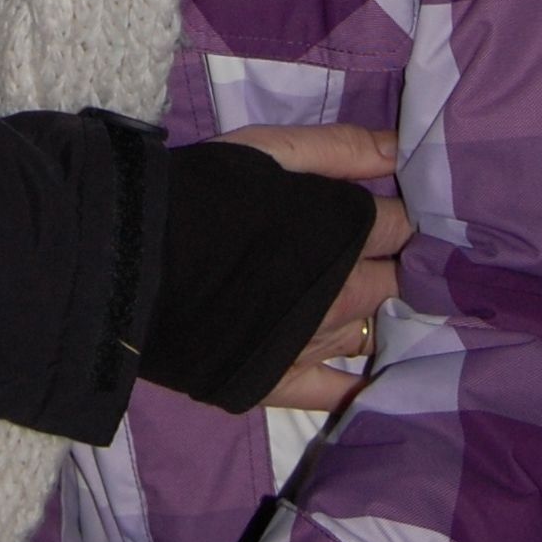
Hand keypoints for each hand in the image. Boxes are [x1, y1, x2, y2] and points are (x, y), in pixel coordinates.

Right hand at [221, 123, 409, 413]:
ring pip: (372, 332)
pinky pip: (337, 393)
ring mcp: (318, 343)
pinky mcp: (285, 381)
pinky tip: (368, 382)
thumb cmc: (207, 192)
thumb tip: (404, 148)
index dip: (403, 216)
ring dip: (374, 317)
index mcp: (347, 231)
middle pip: (397, 282)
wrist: (137, 259)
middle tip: (381, 258)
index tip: (400, 214)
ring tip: (364, 305)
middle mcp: (345, 292)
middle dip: (396, 267)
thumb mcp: (272, 149)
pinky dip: (357, 387)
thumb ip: (341, 149)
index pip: (402, 226)